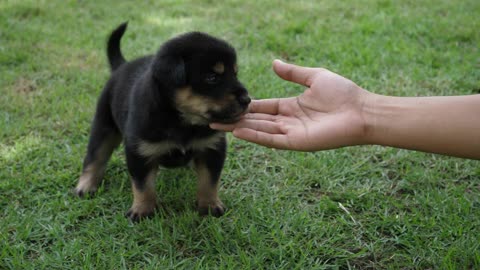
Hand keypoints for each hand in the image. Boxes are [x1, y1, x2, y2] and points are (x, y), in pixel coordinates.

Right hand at [210, 60, 371, 150]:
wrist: (362, 111)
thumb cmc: (343, 93)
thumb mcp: (314, 77)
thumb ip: (293, 73)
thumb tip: (274, 62)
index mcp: (291, 106)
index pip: (263, 107)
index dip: (246, 106)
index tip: (228, 104)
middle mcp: (288, 121)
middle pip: (257, 121)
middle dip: (236, 119)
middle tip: (214, 117)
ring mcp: (291, 133)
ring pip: (259, 130)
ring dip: (239, 128)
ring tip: (219, 124)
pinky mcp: (296, 142)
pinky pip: (271, 139)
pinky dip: (255, 136)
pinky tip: (239, 132)